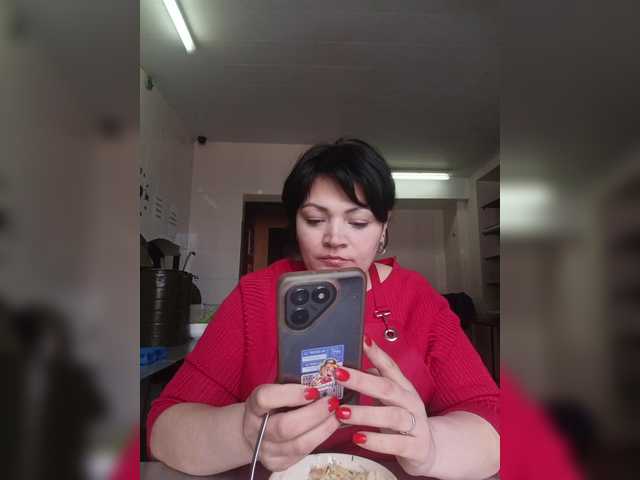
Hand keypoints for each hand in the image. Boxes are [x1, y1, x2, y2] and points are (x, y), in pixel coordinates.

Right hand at [243, 383, 340, 471]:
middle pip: (285, 426)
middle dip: (314, 414)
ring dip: (323, 428)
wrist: (255, 432)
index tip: (313, 390)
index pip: (265, 399)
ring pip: (299, 444)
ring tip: (337, 414)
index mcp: (253, 407)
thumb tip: (322, 380)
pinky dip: (321, 438)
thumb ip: (291, 386)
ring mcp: (266, 450)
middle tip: (332, 402)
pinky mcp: (278, 463)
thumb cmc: (271, 406)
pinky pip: (304, 453)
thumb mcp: (274, 391)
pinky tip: (330, 426)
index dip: (290, 394)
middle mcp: (256, 431)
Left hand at [333, 337, 436, 476]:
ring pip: (391, 416)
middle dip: (361, 380)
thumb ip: (375, 382)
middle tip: (338, 374)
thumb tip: (352, 366)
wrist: (428, 450)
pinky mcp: (416, 448)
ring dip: (364, 413)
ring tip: (341, 412)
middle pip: (387, 388)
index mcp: (403, 387)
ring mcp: (416, 425)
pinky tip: (359, 437)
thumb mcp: (391, 399)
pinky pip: (395, 443)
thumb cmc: (402, 420)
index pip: (390, 366)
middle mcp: (410, 402)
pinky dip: (376, 441)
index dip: (377, 353)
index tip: (362, 340)